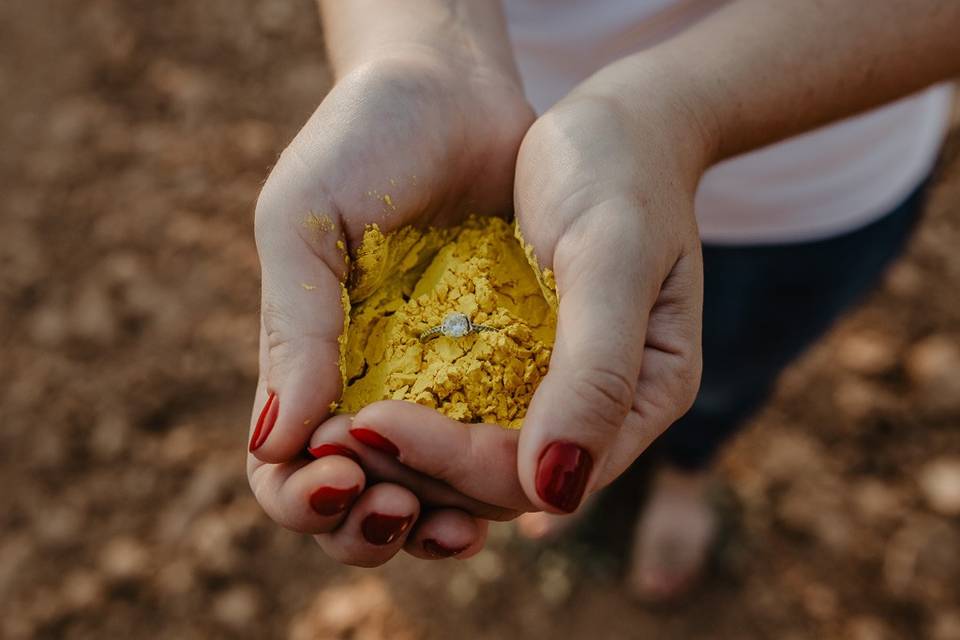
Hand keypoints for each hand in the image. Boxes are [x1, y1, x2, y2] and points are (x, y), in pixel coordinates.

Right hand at [248, 51, 532, 564]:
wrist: (456, 90)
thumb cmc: (363, 143)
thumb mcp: (305, 219)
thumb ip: (289, 324)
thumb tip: (273, 442)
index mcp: (307, 368)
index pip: (282, 471)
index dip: (299, 499)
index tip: (337, 473)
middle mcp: (372, 391)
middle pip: (355, 506)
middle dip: (369, 529)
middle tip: (397, 508)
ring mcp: (439, 388)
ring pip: (432, 496)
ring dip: (437, 525)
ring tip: (457, 521)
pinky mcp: (504, 370)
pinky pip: (498, 447)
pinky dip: (499, 483)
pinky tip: (516, 487)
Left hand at [326, 67, 708, 529]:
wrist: (608, 121)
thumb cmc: (621, 171)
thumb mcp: (612, 257)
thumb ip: (596, 373)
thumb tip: (550, 497)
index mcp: (639, 404)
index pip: (535, 474)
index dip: (451, 465)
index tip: (370, 420)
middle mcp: (592, 414)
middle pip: (494, 486)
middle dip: (411, 474)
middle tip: (325, 437)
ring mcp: (546, 390)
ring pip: (466, 464)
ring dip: (396, 462)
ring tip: (324, 431)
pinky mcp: (509, 362)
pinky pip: (453, 414)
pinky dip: (404, 419)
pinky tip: (349, 406)